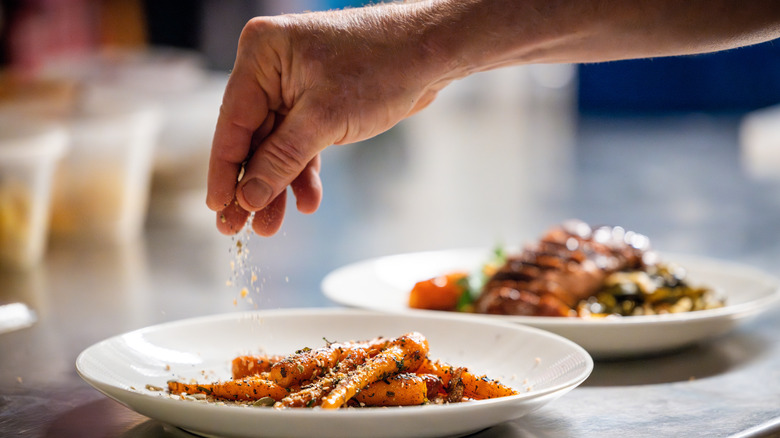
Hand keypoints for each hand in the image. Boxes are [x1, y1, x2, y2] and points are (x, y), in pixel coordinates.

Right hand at [206, 4, 453, 235]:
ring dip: (277, 186)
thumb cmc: (381, 67)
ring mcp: (294, 86)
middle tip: (237, 228)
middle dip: (251, 185)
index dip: (224, 170)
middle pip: (251, 138)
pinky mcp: (317, 103)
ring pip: (276, 146)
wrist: (430, 54)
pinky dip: (303, 172)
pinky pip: (300, 143)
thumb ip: (282, 160)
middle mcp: (272, 68)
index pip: (232, 121)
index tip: (217, 208)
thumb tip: (247, 197)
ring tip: (271, 226)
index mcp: (262, 55)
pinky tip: (306, 202)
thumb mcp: (325, 119)